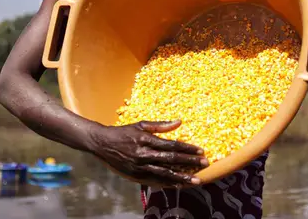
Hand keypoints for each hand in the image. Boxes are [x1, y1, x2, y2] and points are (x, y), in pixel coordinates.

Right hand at [89, 120, 207, 186]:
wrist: (102, 144)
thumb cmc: (123, 132)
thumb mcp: (141, 125)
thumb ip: (160, 125)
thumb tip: (179, 122)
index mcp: (146, 140)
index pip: (171, 145)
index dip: (187, 149)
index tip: (200, 151)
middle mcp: (144, 155)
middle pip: (171, 160)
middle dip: (189, 163)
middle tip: (205, 164)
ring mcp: (140, 167)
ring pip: (165, 173)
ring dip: (182, 177)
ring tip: (196, 180)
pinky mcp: (136, 176)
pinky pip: (155, 180)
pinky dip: (168, 183)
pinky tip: (179, 185)